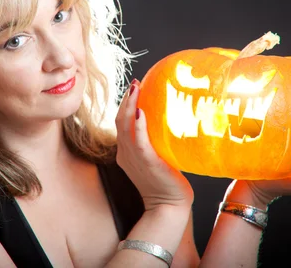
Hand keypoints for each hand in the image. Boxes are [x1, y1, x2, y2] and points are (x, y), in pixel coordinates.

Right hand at [115, 78, 193, 210]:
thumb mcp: (157, 159)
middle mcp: (126, 153)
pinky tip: (140, 113)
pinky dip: (138, 126)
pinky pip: (138, 141)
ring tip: (135, 90)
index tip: (134, 90)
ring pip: (125, 127)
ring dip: (129, 106)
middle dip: (126, 100)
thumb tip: (171, 123)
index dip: (125, 105)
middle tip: (135, 84)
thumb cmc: (166, 184)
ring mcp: (133, 158)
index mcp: (126, 152)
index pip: (121, 123)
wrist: (168, 206)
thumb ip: (157, 143)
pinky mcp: (146, 162)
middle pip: (119, 121)